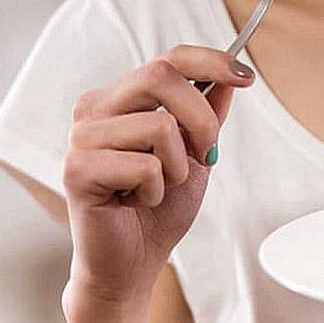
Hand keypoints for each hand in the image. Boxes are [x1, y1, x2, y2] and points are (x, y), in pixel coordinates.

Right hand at [61, 45, 255, 310]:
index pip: (168, 59)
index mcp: (121, 99)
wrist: (133, 263)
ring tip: (156, 188)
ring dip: (176, 168)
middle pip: (161, 77)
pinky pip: (145, 166)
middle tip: (203, 155)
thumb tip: (230, 79)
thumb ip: (208, 116)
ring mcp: (82, 137)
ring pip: (160, 127)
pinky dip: (156, 192)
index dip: (210, 61)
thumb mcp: (196, 156)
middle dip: (201, 119)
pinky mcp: (77, 169)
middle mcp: (95, 109)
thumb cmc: (159, 209)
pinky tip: (135, 203)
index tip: (245, 77)